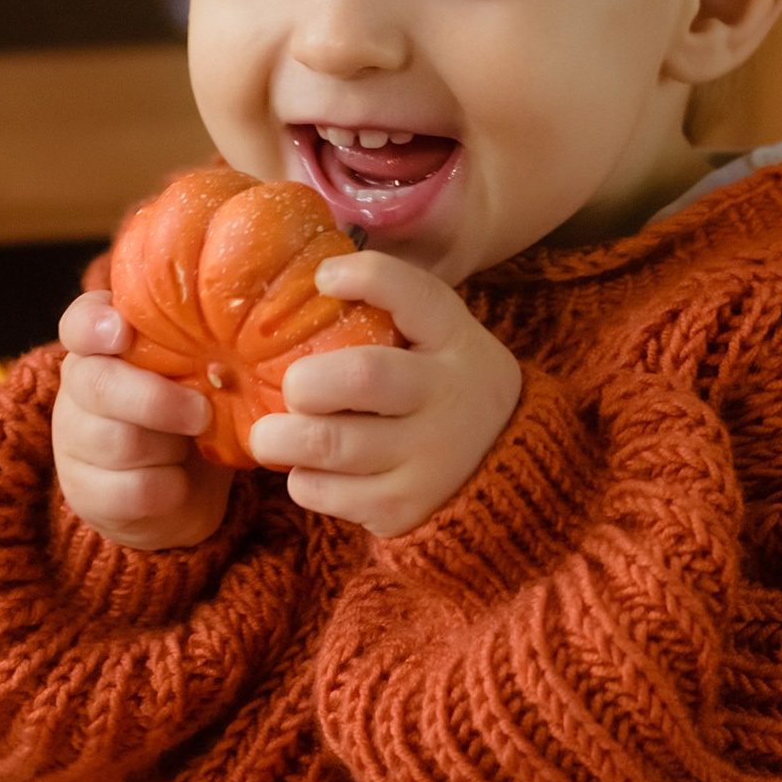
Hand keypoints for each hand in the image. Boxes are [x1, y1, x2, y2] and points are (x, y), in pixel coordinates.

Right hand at [52, 293, 232, 552]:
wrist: (180, 491)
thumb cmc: (194, 412)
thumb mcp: (201, 373)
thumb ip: (209, 346)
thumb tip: (255, 327)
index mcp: (104, 346)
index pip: (81, 323)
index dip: (95, 324)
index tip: (122, 332)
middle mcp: (79, 389)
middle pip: (97, 385)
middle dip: (155, 399)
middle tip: (203, 413)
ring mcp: (75, 442)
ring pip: (117, 442)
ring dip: (169, 448)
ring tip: (193, 447)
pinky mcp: (86, 492)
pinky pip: (131, 490)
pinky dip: (168, 488)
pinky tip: (179, 483)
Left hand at [248, 255, 521, 538]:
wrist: (504, 473)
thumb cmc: (442, 389)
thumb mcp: (439, 338)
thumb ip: (389, 306)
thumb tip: (314, 272)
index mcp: (455, 342)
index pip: (415, 293)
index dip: (364, 276)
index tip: (326, 278)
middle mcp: (446, 398)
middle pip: (359, 377)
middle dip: (303, 381)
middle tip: (294, 388)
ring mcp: (426, 461)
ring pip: (326, 442)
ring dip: (280, 436)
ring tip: (277, 432)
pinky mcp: (401, 509)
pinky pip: (320, 491)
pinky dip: (300, 477)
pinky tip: (316, 467)